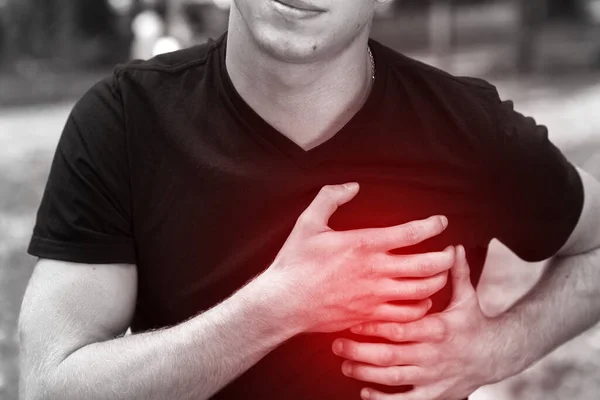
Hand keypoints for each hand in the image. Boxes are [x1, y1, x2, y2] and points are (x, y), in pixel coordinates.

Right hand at [258, 183, 454, 333]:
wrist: (283, 303)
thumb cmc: (295, 263)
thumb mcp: (308, 222)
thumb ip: (331, 198)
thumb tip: (352, 186)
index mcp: (364, 244)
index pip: (411, 232)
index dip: (432, 225)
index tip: (441, 222)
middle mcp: (376, 271)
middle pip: (426, 265)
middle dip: (446, 257)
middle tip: (450, 251)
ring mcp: (375, 296)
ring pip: (422, 291)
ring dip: (438, 281)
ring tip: (440, 274)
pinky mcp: (370, 315)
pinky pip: (406, 315)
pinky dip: (421, 307)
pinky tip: (421, 300)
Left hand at [332, 245, 499, 399]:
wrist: (496, 356)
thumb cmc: (474, 322)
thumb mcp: (467, 297)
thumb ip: (456, 272)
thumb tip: (453, 246)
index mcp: (438, 328)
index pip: (400, 328)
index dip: (374, 326)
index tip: (352, 320)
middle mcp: (433, 354)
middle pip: (390, 355)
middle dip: (360, 351)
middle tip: (337, 344)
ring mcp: (433, 378)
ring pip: (393, 378)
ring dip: (365, 373)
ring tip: (344, 365)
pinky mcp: (434, 395)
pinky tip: (365, 393)